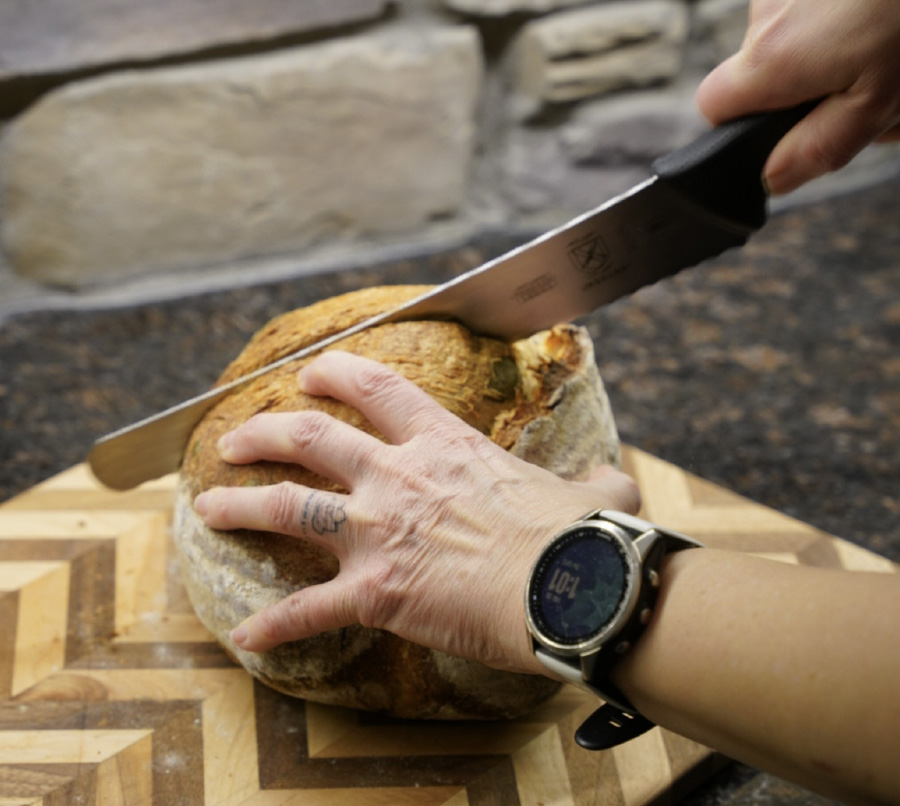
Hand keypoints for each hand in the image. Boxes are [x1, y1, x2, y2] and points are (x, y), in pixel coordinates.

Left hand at [193, 350, 639, 674]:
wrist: (567, 586)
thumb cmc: (580, 537)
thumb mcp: (591, 493)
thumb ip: (592, 480)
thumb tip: (613, 482)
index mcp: (443, 445)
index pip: (377, 389)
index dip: (337, 375)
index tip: (311, 375)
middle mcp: (397, 478)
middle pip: (310, 439)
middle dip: (263, 432)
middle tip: (235, 439)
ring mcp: (378, 533)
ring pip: (288, 507)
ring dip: (241, 507)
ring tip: (207, 509)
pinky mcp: (374, 593)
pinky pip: (310, 611)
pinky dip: (277, 625)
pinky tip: (249, 637)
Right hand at [696, 0, 899, 193]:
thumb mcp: (881, 101)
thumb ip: (819, 147)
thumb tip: (773, 178)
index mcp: (774, 58)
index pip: (714, 107)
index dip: (744, 123)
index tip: (783, 125)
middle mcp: (767, 12)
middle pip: (762, 70)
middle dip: (809, 86)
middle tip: (871, 84)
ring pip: (798, 34)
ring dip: (839, 49)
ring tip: (891, 42)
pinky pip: (817, 5)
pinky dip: (850, 13)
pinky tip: (883, 16)